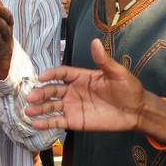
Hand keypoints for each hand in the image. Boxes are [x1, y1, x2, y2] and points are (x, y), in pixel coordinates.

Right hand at [24, 38, 146, 131]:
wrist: (137, 112)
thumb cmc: (129, 89)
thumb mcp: (117, 73)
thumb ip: (104, 60)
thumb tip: (95, 41)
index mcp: (81, 77)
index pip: (61, 73)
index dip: (51, 74)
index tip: (42, 77)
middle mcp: (73, 90)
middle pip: (52, 90)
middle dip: (40, 93)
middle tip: (30, 97)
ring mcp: (73, 106)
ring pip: (51, 106)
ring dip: (39, 108)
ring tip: (28, 111)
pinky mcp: (75, 121)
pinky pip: (58, 121)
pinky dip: (46, 123)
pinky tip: (35, 123)